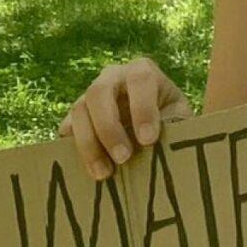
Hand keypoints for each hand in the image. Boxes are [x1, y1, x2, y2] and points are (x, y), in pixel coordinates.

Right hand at [61, 55, 193, 179]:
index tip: (148, 140)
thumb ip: (177, 126)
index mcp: (142, 72)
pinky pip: (66, 128)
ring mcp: (89, 95)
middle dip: (108, 127)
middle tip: (123, 158)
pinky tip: (84, 169)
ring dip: (89, 143)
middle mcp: (112, 77)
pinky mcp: (76, 117)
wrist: (153, 129)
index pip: (140, 80)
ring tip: (104, 174)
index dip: (142, 108)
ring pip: (78, 111)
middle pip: (98, 93)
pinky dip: (73, 148)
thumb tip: (168, 145)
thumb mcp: (180, 119)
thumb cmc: (170, 121)